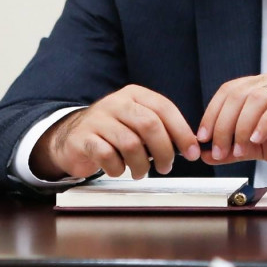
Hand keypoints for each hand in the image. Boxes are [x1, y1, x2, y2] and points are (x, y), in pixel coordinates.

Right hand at [29, 86, 200, 180]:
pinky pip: (108, 156)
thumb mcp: (137, 122)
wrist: (73, 136)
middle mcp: (116, 102)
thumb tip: (191, 146)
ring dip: (141, 165)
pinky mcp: (83, 138)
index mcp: (134, 94)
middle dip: (164, 151)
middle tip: (167, 167)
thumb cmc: (114, 132)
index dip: (182, 131)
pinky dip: (118, 169)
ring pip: (130, 144)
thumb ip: (160, 128)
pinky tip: (118, 170)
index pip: (164, 108)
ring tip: (141, 172)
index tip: (193, 152)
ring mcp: (98, 119)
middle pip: (149, 125)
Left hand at [197, 72, 266, 174]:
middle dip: (223, 124)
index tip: (202, 139)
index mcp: (262, 88)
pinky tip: (258, 139)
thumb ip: (235, 148)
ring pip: (256, 96)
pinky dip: (265, 122)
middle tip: (219, 150)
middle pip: (238, 94)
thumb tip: (205, 154)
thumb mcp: (261, 148)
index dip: (212, 114)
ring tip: (239, 149)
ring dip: (241, 126)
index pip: (228, 91)